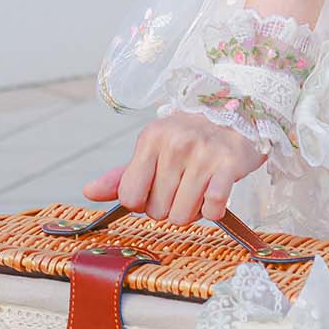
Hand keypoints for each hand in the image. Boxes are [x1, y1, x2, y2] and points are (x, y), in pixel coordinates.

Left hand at [83, 111, 267, 224]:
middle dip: (170, 206)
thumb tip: (88, 191)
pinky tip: (216, 193)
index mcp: (152, 137)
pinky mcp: (230, 163)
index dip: (144, 201)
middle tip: (185, 184)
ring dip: (193, 210)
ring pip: (183, 215)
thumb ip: (123, 175)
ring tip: (201, 187)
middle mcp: (176, 142)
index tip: (158, 187)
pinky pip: (213, 207)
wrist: (240, 113)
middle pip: (157, 211)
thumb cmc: (192, 138)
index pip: (130, 197)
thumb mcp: (155, 148)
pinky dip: (214, 210)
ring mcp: (204, 153)